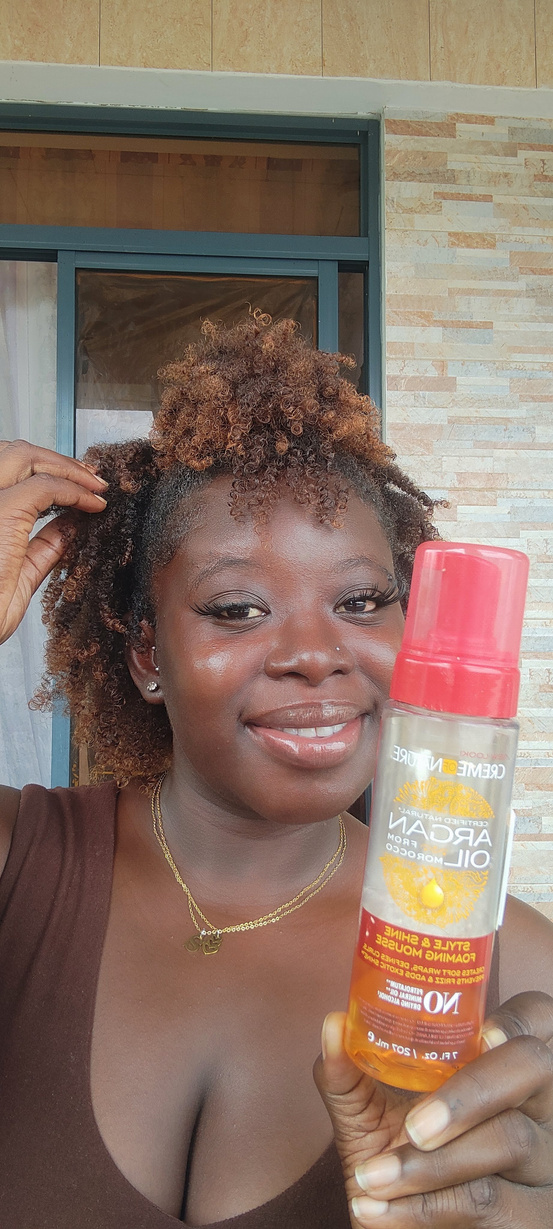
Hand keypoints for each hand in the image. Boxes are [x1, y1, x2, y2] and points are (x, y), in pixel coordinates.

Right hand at [0, 439, 107, 643]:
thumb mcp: (20, 574)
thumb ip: (43, 546)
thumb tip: (71, 525)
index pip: (6, 468)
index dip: (42, 468)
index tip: (75, 481)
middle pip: (14, 453)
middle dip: (57, 460)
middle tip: (91, 477)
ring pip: (26, 456)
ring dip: (67, 467)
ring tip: (96, 486)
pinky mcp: (2, 512)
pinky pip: (46, 487)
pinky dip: (75, 491)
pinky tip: (94, 504)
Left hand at [314, 993, 552, 1226]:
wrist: (396, 1226)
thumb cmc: (391, 1154)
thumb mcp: (366, 1109)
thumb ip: (349, 1068)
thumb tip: (333, 1025)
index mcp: (500, 1062)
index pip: (534, 1017)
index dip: (518, 1019)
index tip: (484, 1034)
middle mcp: (537, 1101)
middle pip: (534, 1068)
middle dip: (472, 1092)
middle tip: (414, 1127)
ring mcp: (544, 1158)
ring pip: (510, 1139)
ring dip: (429, 1165)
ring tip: (371, 1178)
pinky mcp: (533, 1212)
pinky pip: (490, 1202)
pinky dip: (424, 1208)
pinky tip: (378, 1208)